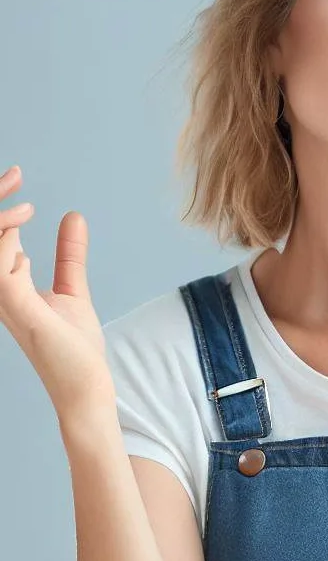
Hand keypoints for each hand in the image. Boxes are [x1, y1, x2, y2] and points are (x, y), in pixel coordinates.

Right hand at [0, 165, 113, 415]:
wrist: (85, 385)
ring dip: (2, 225)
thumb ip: (69, 255)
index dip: (0, 208)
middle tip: (13, 175)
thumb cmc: (75, 346)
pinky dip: (7, 249)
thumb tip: (73, 217)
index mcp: (4, 285)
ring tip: (24, 210)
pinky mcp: (19, 309)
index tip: (15, 177)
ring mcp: (4, 301)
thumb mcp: (72, 289)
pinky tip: (21, 245)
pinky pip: (0, 269)